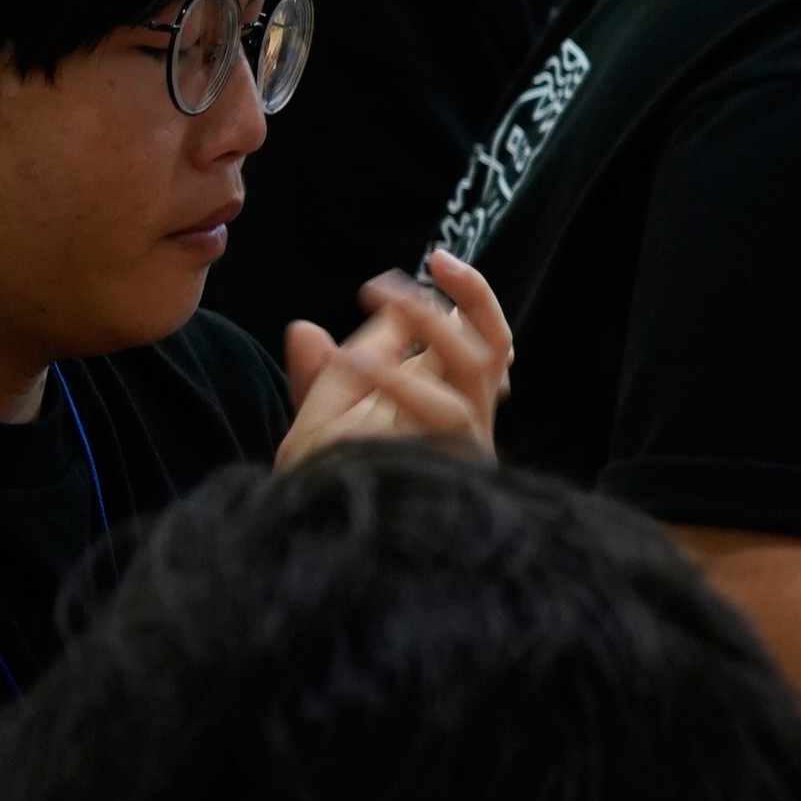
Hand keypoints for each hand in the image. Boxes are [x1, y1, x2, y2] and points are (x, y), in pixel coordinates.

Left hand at [277, 252, 517, 465]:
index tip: (435, 261)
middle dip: (467, 300)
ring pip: (478, 370)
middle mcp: (465, 420)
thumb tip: (305, 328)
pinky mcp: (453, 467)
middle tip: (420, 271)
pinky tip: (367, 364)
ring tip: (394, 299)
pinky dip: (403, 385)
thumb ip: (320, 377)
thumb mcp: (318, 422)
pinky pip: (443, 417)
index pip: (480, 340)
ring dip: (437, 330)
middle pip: (495, 348)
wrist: (320, 539)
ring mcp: (463, 444)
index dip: (468, 298)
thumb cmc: (331, 483)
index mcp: (445, 400)